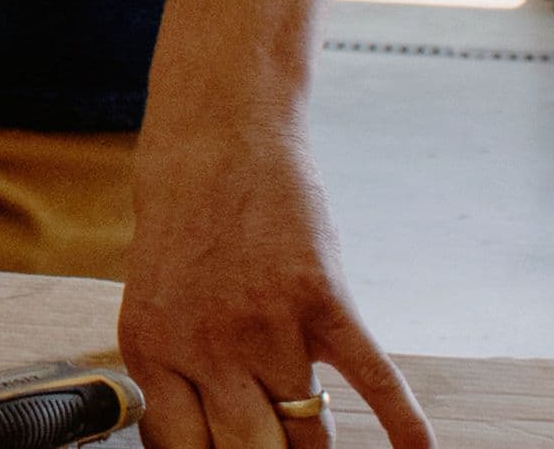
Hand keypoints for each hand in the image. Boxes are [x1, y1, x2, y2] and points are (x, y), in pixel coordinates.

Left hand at [120, 122, 431, 448]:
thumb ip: (177, 370)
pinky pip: (375, 381)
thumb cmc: (182, 217)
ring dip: (315, 439)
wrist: (218, 135)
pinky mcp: (324, 301)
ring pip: (309, 432)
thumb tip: (210, 439)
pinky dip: (404, 423)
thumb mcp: (155, 298)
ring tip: (312, 427)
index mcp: (149, 350)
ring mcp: (267, 325)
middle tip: (277, 447)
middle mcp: (204, 347)